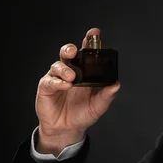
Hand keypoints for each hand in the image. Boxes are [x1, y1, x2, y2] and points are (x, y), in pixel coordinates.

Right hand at [35, 27, 120, 154]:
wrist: (67, 129)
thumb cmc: (83, 114)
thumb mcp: (99, 105)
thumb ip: (107, 95)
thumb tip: (116, 85)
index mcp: (85, 72)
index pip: (87, 53)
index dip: (90, 42)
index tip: (94, 33)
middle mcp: (71, 71)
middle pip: (68, 53)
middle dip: (70, 48)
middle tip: (74, 50)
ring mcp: (57, 78)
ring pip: (58, 65)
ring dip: (65, 69)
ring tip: (72, 77)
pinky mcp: (47, 87)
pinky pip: (50, 80)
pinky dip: (58, 82)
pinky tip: (65, 85)